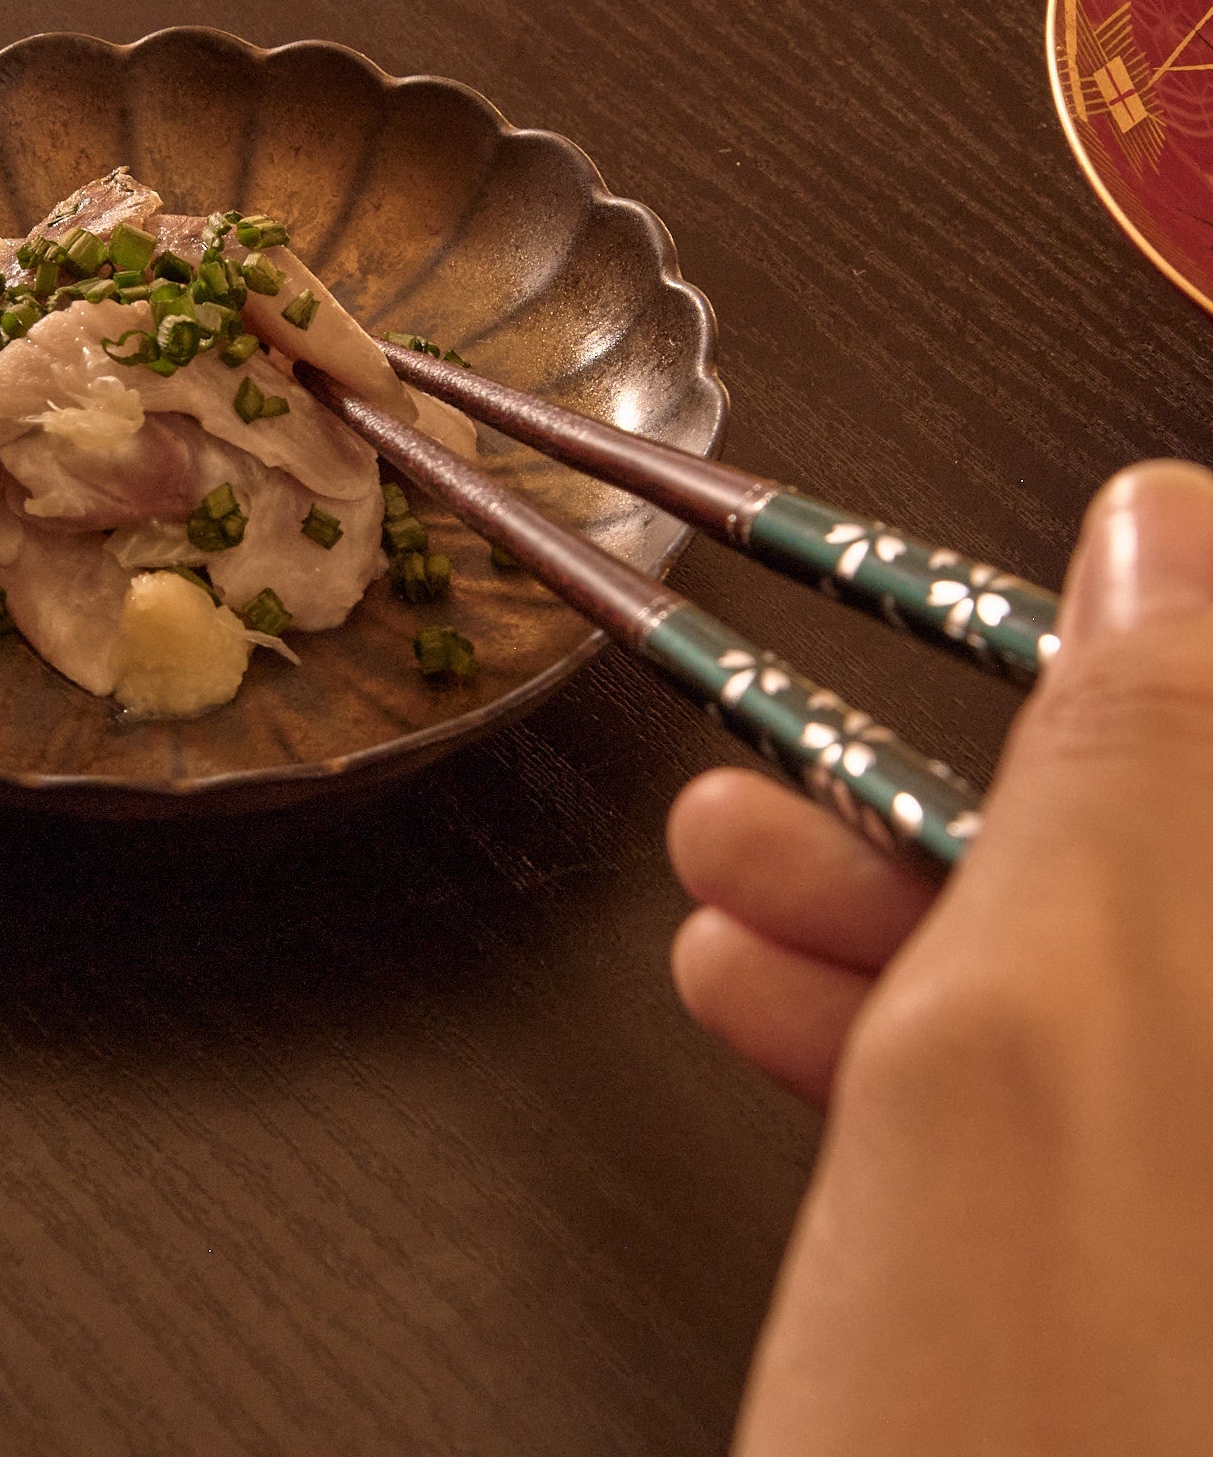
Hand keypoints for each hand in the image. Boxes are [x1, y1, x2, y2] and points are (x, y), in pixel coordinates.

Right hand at [680, 461, 1212, 1450]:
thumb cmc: (1022, 1452)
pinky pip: (1072, 1109)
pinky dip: (921, 1036)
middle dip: (999, 786)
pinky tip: (768, 995)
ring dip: (921, 902)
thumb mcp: (1051, 1056)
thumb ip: (1136, 766)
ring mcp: (1198, 1214)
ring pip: (1121, 994)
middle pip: (1189, 868)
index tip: (1042, 584)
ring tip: (724, 860)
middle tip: (811, 740)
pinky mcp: (1142, 1284)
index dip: (1163, 646)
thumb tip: (1172, 524)